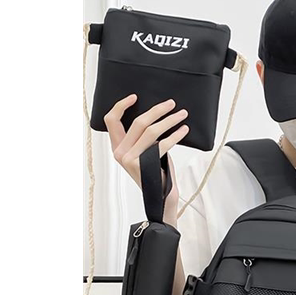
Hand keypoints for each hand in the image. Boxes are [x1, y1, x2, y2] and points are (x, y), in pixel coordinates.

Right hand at [103, 95, 188, 221]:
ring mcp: (128, 159)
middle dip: (158, 110)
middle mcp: (119, 153)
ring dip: (170, 120)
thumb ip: (145, 137)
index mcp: (117, 148)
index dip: (121, 106)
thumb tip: (158, 113)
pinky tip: (184, 130)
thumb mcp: (147, 152)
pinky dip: (175, 135)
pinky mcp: (141, 165)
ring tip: (183, 115)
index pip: (111, 121)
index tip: (135, 96)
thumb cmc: (157, 173)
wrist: (161, 198)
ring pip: (151, 131)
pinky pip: (161, 144)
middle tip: (172, 104)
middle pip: (138, 122)